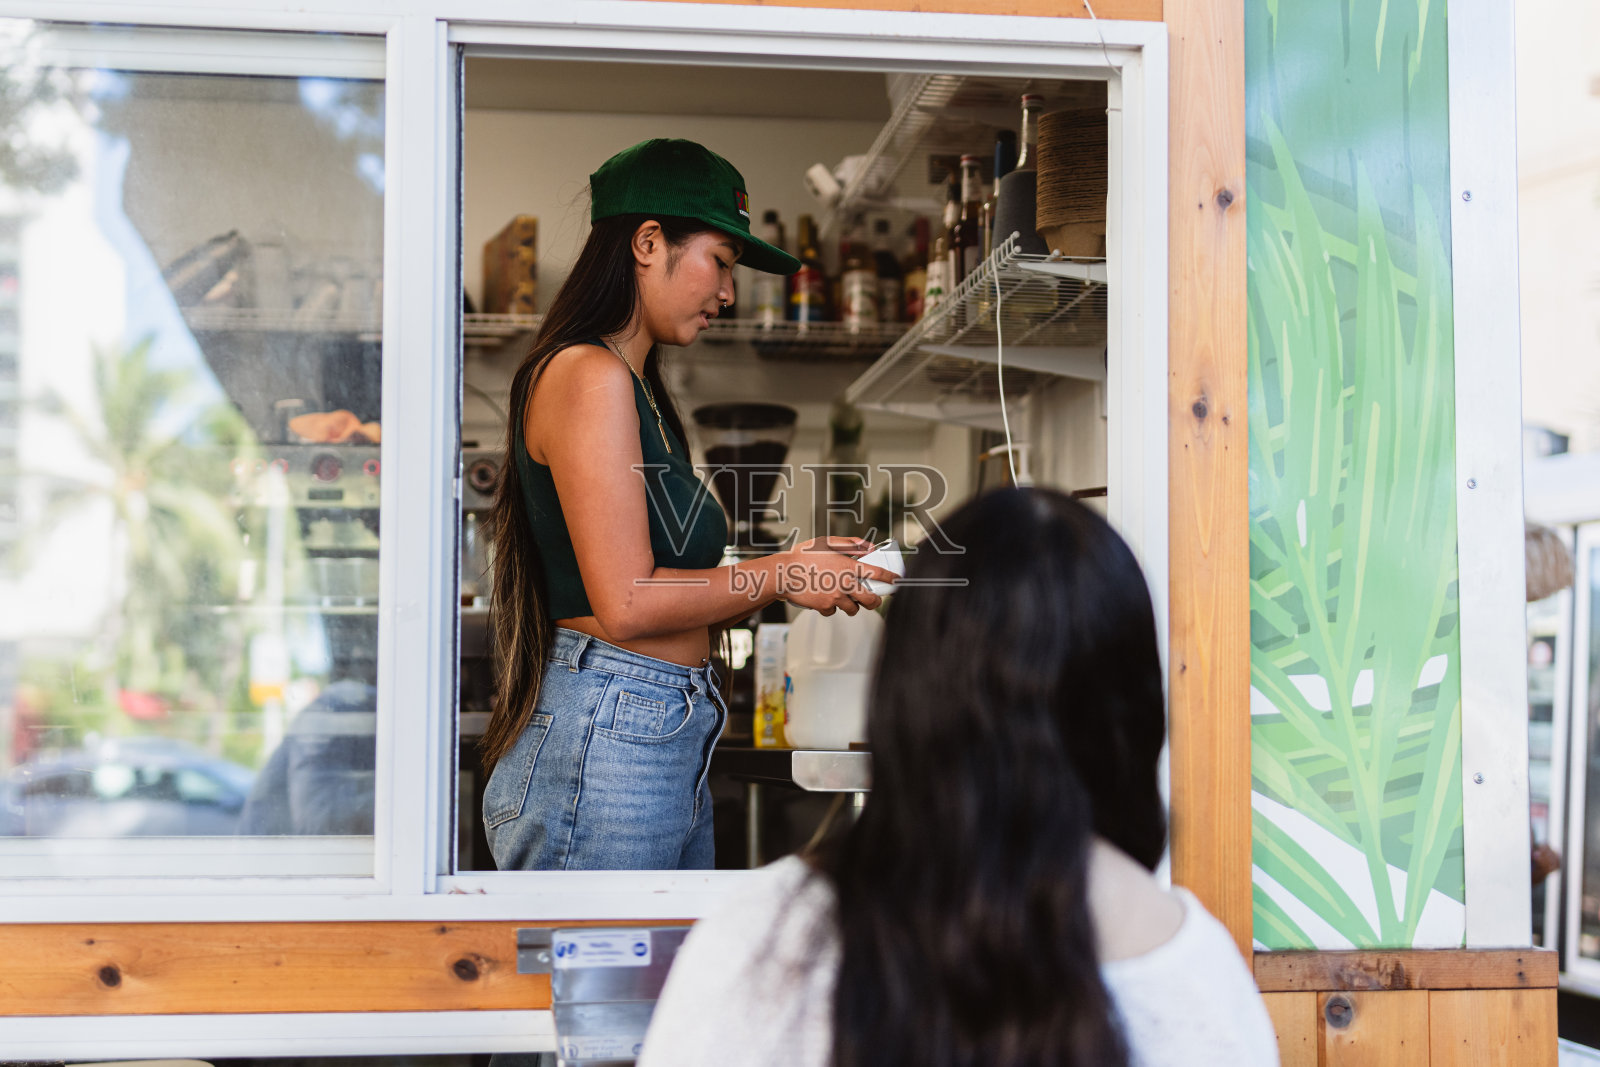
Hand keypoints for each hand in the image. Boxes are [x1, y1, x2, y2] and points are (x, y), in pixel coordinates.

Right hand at [775, 537, 899, 615]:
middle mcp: (845, 584)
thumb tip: (868, 547)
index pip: (877, 574)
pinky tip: (826, 599)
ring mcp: (835, 597)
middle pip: (871, 600)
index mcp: (848, 566)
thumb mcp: (827, 542)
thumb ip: (850, 544)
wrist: (782, 574)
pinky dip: (832, 608)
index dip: (891, 578)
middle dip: (875, 601)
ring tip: (846, 598)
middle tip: (873, 599)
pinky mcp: (824, 607)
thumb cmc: (802, 556)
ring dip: (853, 605)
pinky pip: (834, 611)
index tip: (897, 581)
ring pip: (853, 608)